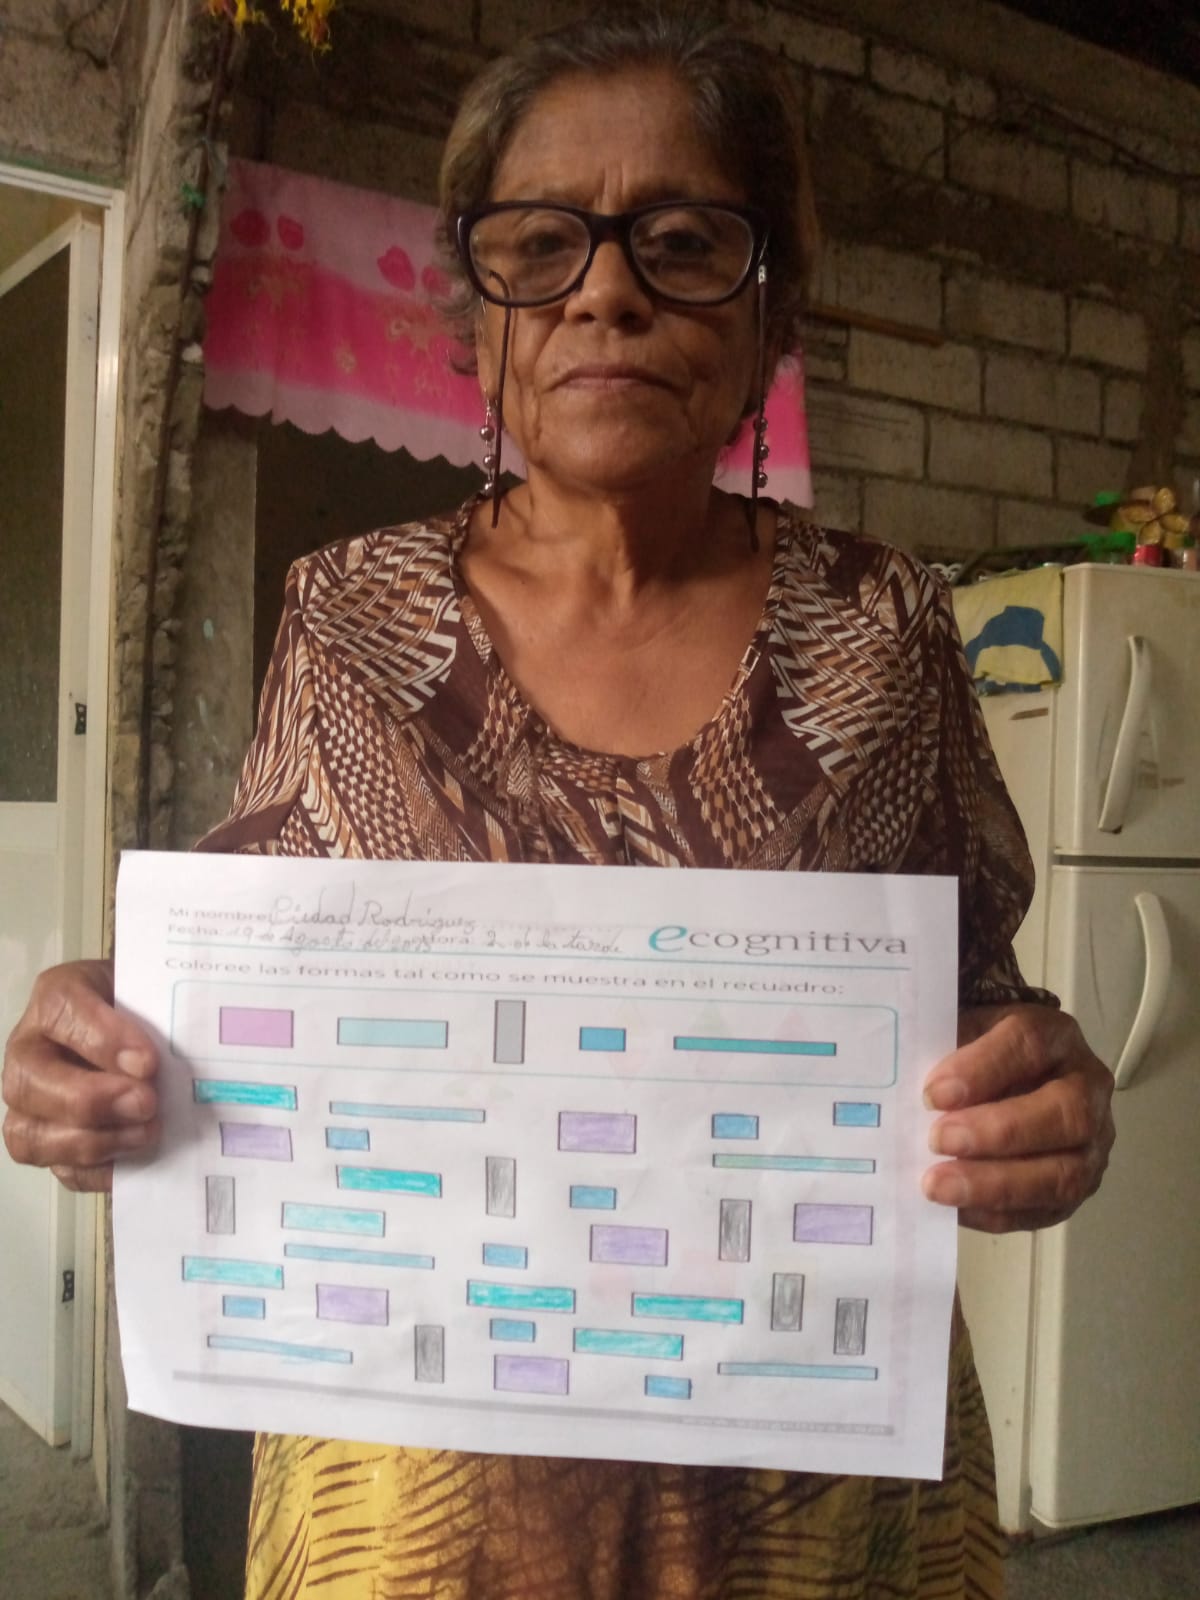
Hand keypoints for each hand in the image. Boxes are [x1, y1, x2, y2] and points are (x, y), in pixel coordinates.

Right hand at [2, 960, 160, 1192]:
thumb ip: (155, 1010)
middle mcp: (30, 1049)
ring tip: (146, 1133)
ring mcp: (32, 1101)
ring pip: (29, 1135)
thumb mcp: (151, 987)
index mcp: (57, 998)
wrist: (150, 1019)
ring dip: (92, 1143)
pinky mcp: (50, 1141)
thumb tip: (152, 1065)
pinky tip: (133, 1160)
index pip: (60, 1010)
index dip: (101, 1040)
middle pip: (29, 1083)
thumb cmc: (147, 1001)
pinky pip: (57, 1170)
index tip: (147, 1062)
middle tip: (146, 1103)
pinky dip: (97, 1172)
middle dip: (90, 1101)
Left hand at [921, 1003, 1114, 1232]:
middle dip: (999, 1131)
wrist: (1002, 1084)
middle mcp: (1086, 1088)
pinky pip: (1047, 1210)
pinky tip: (955, 1208)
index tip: (934, 1093)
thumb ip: (940, 1046)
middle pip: (1066, 1113)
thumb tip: (907, 1078)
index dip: (983, 1069)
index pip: (1029, 1044)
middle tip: (938, 1139)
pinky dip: (997, 1213)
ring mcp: (1091, 1143)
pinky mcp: (1077, 1188)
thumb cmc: (975, 1057)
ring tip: (937, 1185)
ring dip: (996, 1184)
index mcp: (1055, 1036)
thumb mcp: (959, 1031)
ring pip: (1064, 1173)